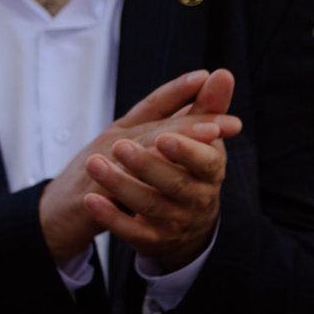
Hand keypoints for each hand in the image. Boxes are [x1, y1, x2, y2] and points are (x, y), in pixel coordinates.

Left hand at [41, 69, 239, 271]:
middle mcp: (197, 198)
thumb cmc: (190, 169)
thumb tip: (222, 73)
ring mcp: (174, 221)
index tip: (163, 136)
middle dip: (146, 164)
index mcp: (210, 171)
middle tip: (118, 145)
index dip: (186, 150)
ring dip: (120, 184)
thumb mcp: (199, 141)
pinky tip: (91, 200)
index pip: (205, 161)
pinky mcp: (151, 240)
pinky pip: (130, 231)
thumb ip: (207, 109)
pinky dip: (110, 216)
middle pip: (173, 182)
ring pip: (148, 204)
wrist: (186, 225)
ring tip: (94, 164)